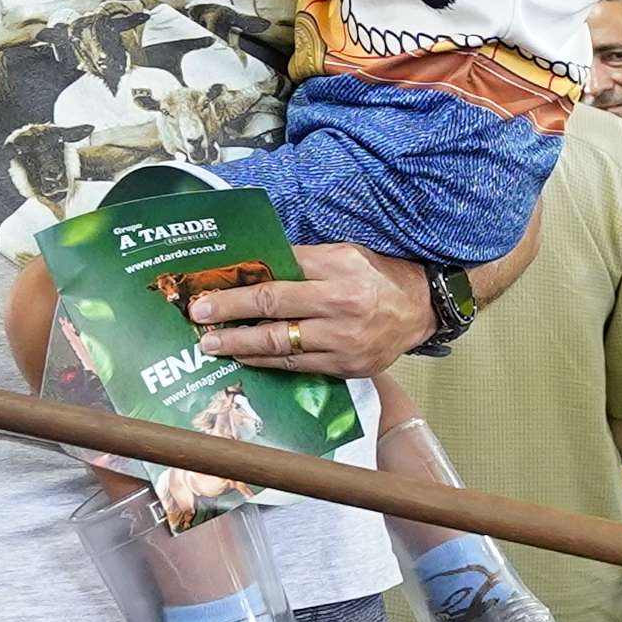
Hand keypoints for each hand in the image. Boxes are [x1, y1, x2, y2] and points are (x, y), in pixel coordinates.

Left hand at [182, 241, 429, 378]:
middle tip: (201, 323)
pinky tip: (248, 359)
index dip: (238, 291)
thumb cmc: (377, 275)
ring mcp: (345, 341)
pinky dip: (270, 362)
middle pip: (275, 311)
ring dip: (242, 347)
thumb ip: (301, 262)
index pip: (278, 281)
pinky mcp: (348, 366)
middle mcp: (341, 307)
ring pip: (283, 346)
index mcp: (338, 272)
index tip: (207, 296)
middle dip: (231, 318)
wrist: (421, 308)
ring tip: (215, 346)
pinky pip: (300, 366)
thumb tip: (254, 268)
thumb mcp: (343, 255)